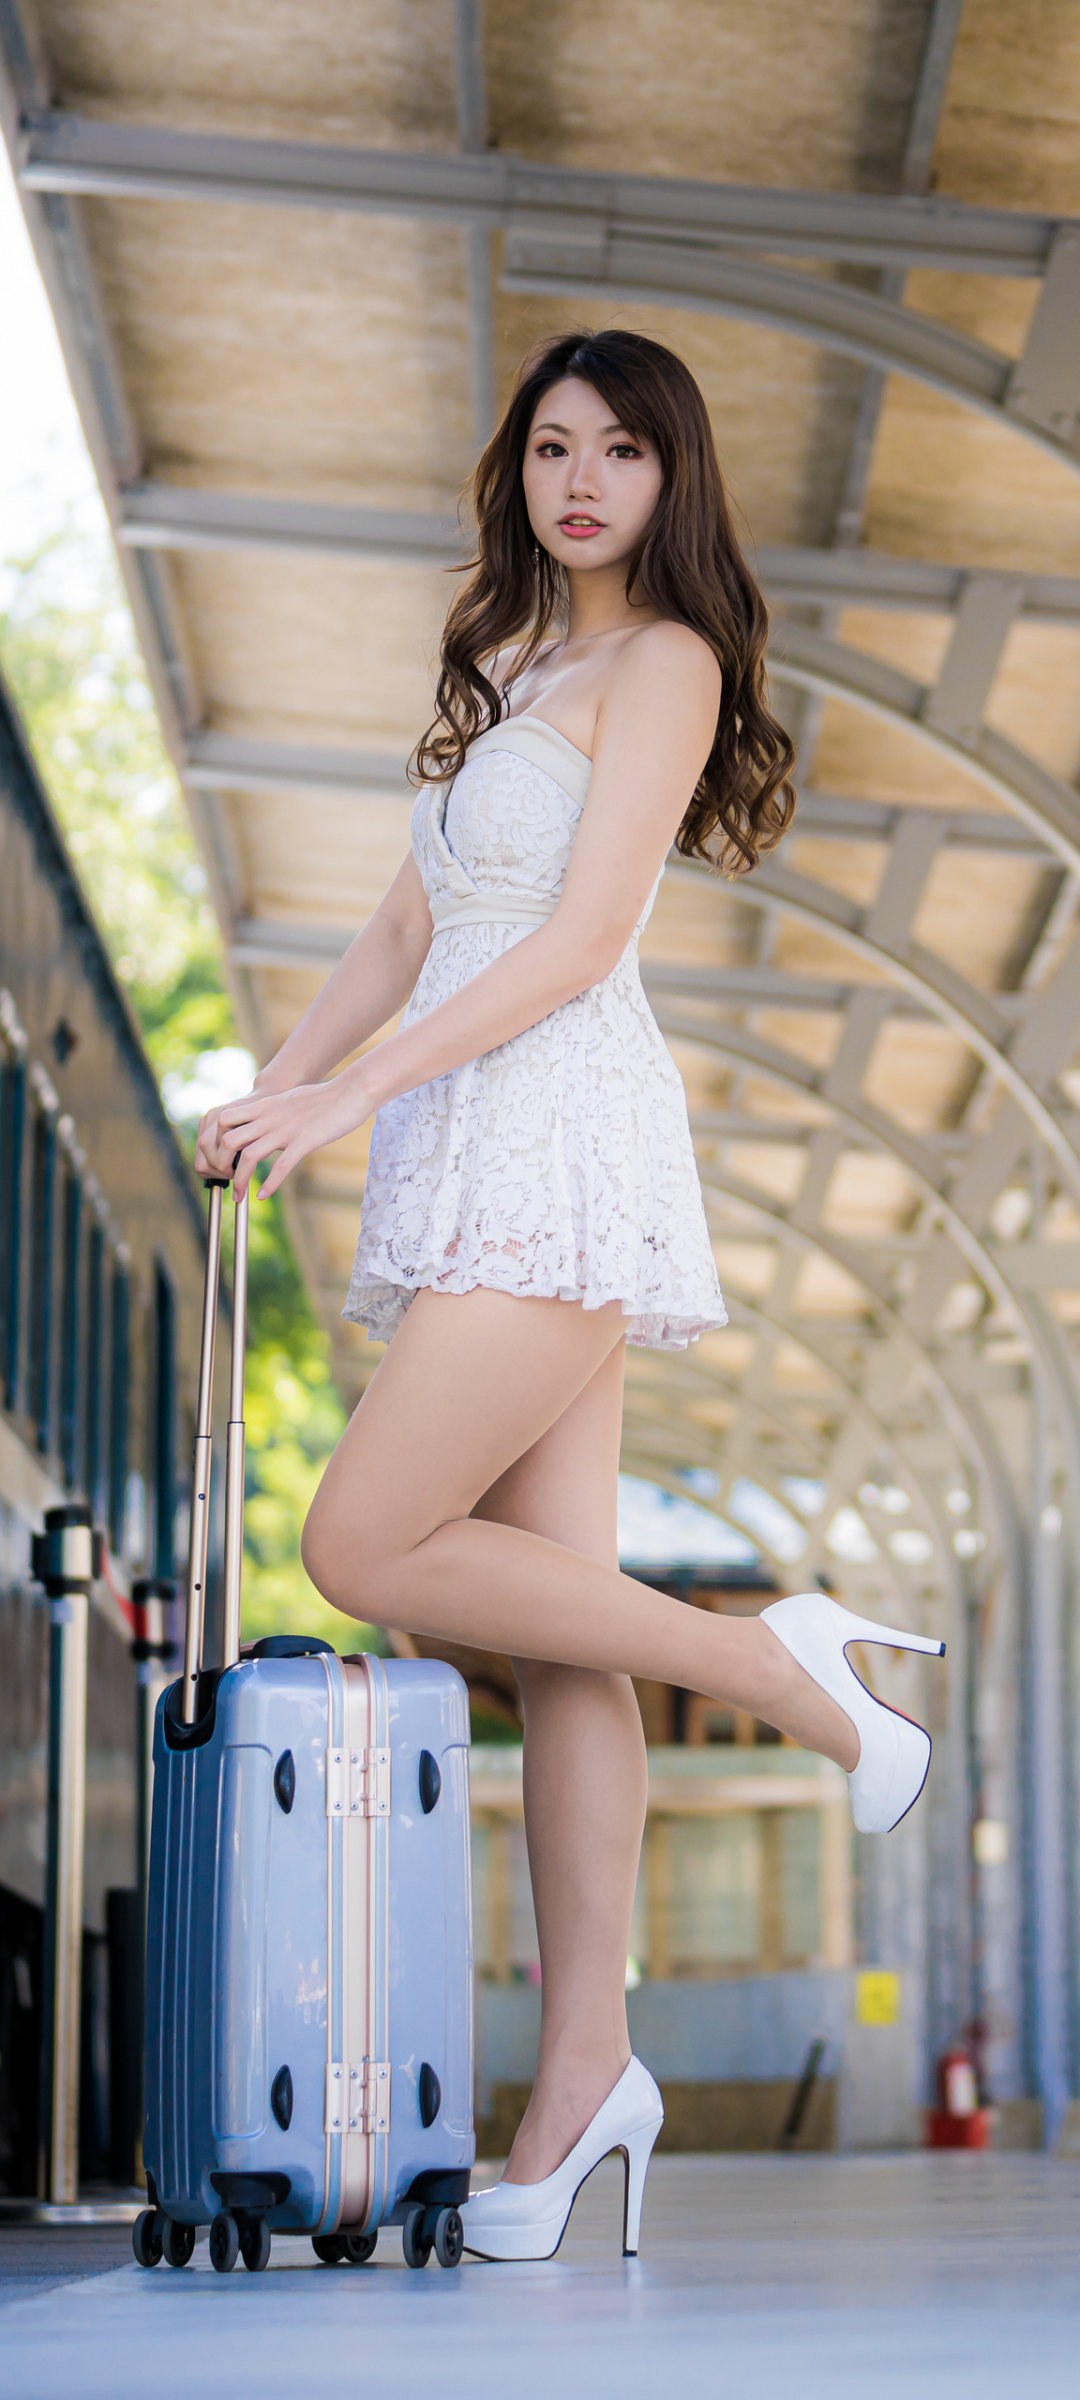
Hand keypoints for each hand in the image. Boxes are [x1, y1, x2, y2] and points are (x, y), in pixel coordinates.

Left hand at [194, 1068, 374, 1198]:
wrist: (351, 1091)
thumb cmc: (325, 1097)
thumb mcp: (290, 1100)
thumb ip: (274, 1110)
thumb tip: (267, 1120)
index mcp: (266, 1106)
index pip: (225, 1119)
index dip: (216, 1140)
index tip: (222, 1157)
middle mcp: (270, 1118)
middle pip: (229, 1140)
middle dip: (221, 1165)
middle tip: (225, 1180)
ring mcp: (286, 1130)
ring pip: (250, 1156)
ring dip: (240, 1180)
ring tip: (239, 1196)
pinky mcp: (305, 1142)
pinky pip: (280, 1166)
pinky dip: (269, 1185)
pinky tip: (263, 1195)